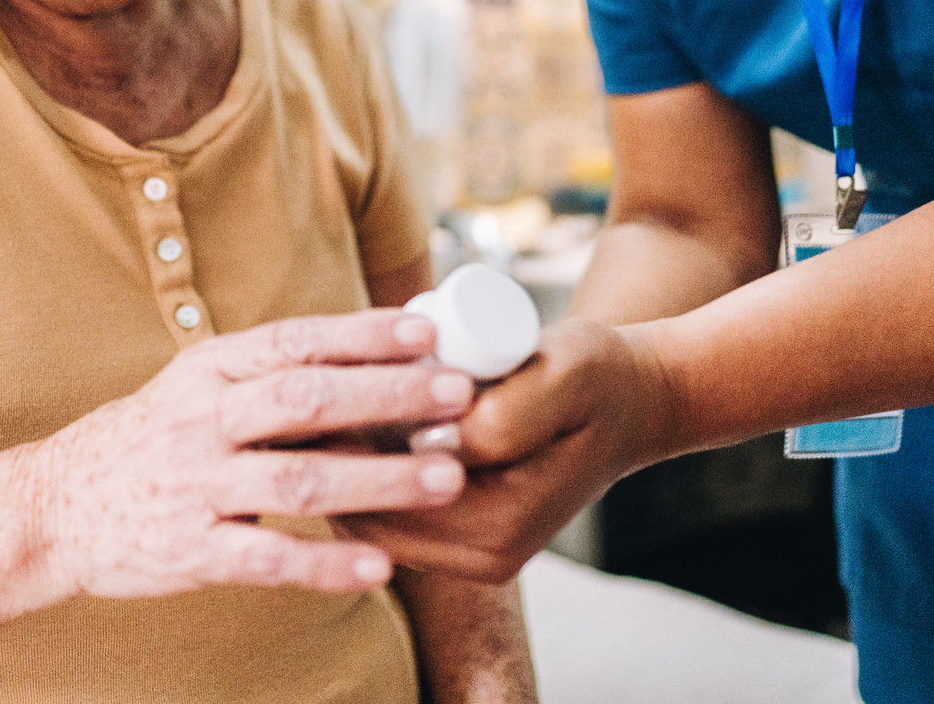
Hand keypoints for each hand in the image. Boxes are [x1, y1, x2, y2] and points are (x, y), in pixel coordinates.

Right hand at [34, 309, 478, 596]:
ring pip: (298, 478)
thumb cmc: (151, 441)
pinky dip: (326, 564)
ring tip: (446, 480)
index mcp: (210, 369)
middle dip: (388, 395)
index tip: (427, 330)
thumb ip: (274, 377)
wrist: (53, 508)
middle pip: (305, 399)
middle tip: (459, 395)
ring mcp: (195, 486)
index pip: (296, 341)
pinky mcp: (190, 550)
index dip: (363, 334)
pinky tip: (380, 568)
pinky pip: (266, 558)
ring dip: (379, 479)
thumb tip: (379, 358)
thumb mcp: (199, 388)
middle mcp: (202, 419)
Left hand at [337, 318, 672, 582]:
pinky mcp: (460, 535)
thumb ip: (504, 416)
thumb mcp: (562, 375)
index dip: (342, 445)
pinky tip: (356, 413)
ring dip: (344, 462)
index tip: (315, 386)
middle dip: (331, 457)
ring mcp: (470, 554)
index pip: (385, 502)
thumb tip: (432, 443)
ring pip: (369, 517)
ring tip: (326, 397)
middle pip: (366, 519)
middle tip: (306, 388)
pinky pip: (388, 509)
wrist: (627, 401)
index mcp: (501, 529)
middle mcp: (483, 558)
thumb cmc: (594, 377)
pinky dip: (365, 466)